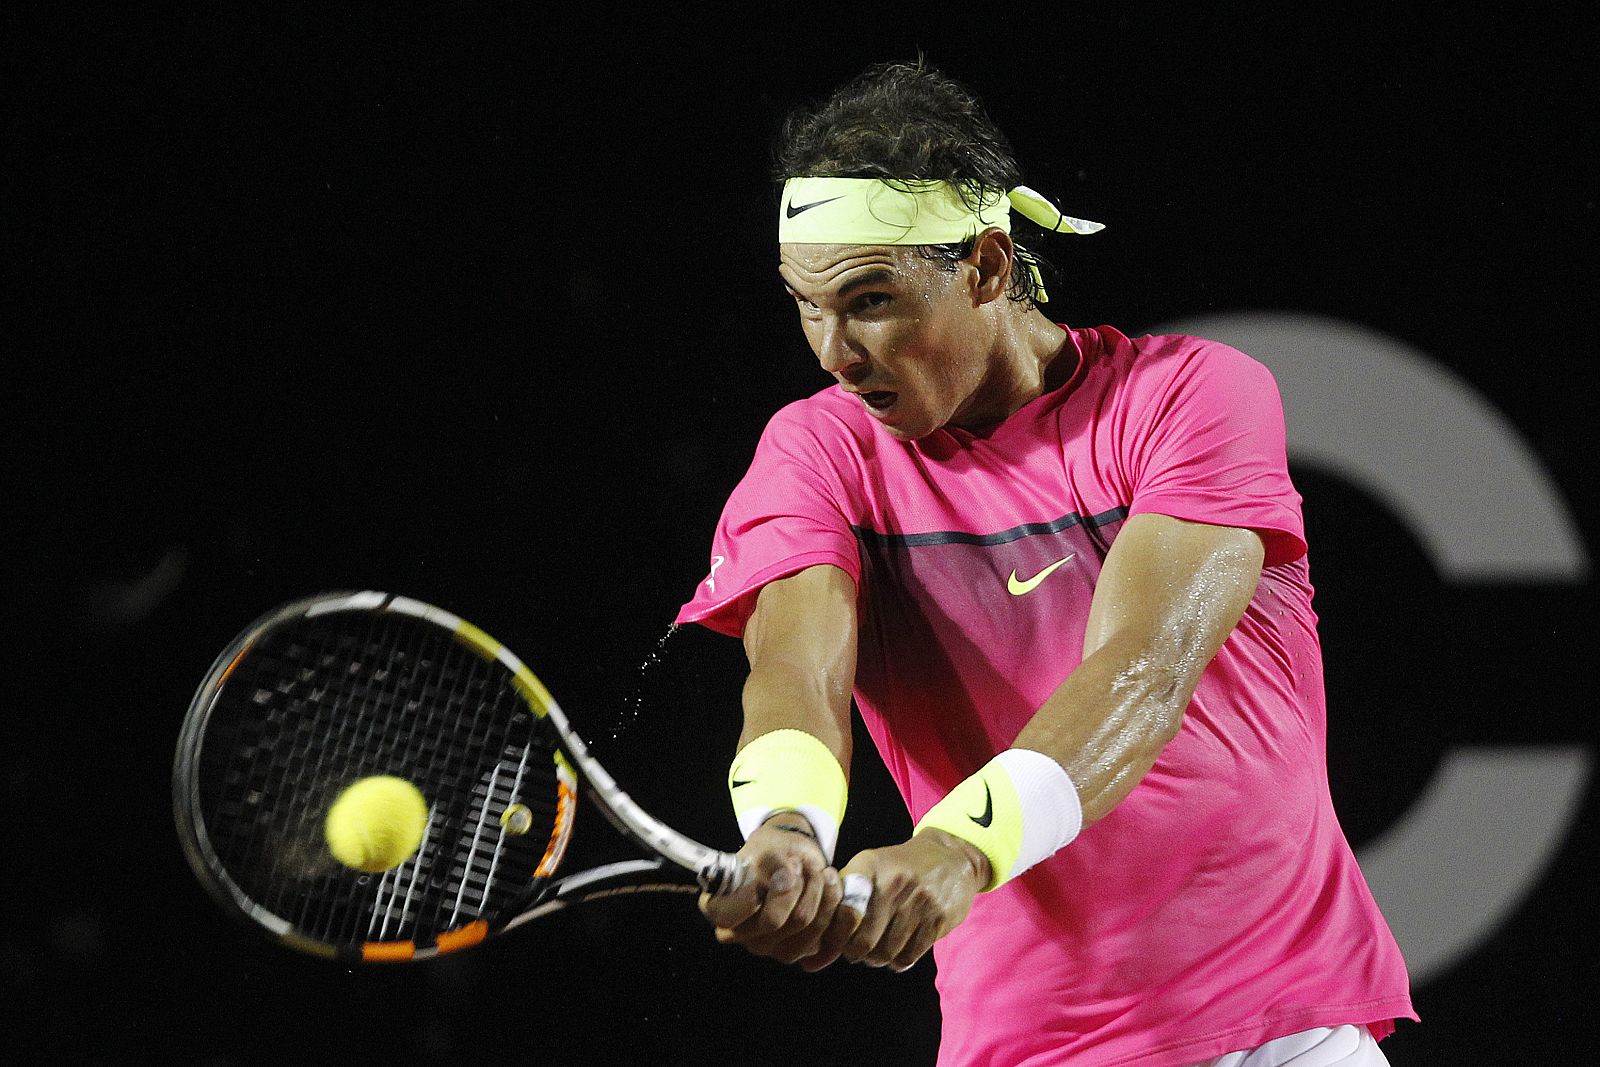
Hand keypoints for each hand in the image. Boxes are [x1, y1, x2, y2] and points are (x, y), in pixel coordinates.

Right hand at [699, 814, 845, 964]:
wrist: (794, 860)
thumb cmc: (772, 853)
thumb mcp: (767, 848)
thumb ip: (772, 864)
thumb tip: (785, 879)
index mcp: (717, 908)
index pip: (726, 915)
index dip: (748, 898)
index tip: (767, 873)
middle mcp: (736, 934)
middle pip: (773, 920)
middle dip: (795, 884)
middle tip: (799, 863)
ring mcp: (765, 947)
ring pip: (802, 923)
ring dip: (817, 889)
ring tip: (817, 870)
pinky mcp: (795, 951)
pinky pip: (822, 932)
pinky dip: (832, 902)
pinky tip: (829, 884)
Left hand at [804, 829, 987, 973]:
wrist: (952, 857)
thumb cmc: (900, 867)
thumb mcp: (872, 865)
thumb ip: (845, 891)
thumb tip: (817, 932)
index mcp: (871, 866)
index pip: (844, 912)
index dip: (835, 935)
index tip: (834, 941)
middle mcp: (895, 882)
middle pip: (863, 940)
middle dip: (855, 953)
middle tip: (855, 952)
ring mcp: (920, 902)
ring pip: (886, 952)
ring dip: (877, 959)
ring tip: (875, 953)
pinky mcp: (939, 919)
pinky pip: (910, 955)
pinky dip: (899, 962)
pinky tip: (897, 954)